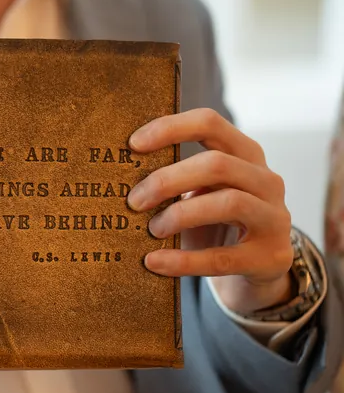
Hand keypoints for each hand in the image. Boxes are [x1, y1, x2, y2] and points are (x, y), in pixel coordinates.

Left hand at [126, 108, 293, 313]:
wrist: (255, 269)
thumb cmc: (215, 223)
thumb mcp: (201, 193)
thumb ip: (176, 179)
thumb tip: (117, 177)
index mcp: (245, 154)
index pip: (210, 123)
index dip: (170, 128)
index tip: (132, 144)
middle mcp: (267, 180)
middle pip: (217, 164)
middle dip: (168, 180)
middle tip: (133, 201)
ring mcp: (275, 217)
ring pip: (229, 203)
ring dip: (180, 215)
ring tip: (151, 230)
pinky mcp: (271, 257)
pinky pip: (223, 257)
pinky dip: (184, 261)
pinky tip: (154, 262)